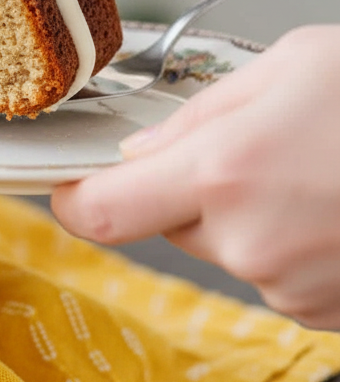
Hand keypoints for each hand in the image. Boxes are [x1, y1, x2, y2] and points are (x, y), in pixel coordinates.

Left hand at [52, 25, 339, 328]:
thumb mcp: (291, 67)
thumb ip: (201, 115)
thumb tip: (142, 152)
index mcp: (223, 173)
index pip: (98, 212)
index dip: (74, 199)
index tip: (70, 185)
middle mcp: (249, 242)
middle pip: (169, 222)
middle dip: (192, 187)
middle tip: (257, 147)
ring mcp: (292, 286)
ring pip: (227, 247)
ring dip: (249, 214)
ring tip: (316, 172)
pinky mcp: (326, 313)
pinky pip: (276, 272)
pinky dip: (292, 241)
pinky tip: (336, 203)